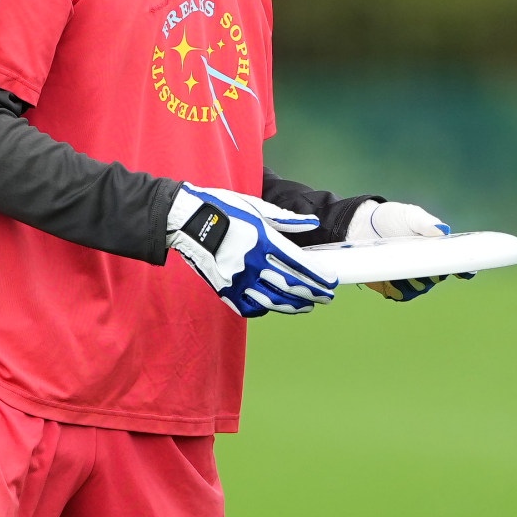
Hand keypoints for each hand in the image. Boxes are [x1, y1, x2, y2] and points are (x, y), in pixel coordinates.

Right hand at [167, 186, 336, 317]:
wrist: (184, 221)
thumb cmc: (221, 209)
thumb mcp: (256, 207)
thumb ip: (287, 220)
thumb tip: (313, 224)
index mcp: (263, 241)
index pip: (300, 265)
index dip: (320, 276)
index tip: (332, 281)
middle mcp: (252, 263)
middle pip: (292, 286)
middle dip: (314, 294)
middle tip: (327, 298)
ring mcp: (238, 280)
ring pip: (274, 301)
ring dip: (295, 306)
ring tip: (308, 306)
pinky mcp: (224, 290)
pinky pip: (250, 307)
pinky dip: (266, 308)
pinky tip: (276, 305)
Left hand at [347, 199, 458, 301]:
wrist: (362, 225)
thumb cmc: (392, 218)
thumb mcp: (410, 215)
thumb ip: (425, 223)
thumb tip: (443, 230)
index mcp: (436, 251)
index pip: (454, 264)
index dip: (463, 270)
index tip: (467, 271)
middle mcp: (426, 268)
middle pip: (436, 278)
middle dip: (432, 273)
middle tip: (424, 261)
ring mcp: (409, 279)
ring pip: (419, 288)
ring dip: (414, 281)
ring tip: (405, 266)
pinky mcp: (391, 286)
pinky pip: (400, 294)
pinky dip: (397, 287)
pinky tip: (392, 277)